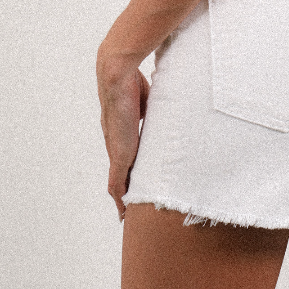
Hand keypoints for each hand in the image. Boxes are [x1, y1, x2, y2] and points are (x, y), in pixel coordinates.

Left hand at [96, 50, 149, 221]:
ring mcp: (117, 148)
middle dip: (125, 189)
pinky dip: (120, 197)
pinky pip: (117, 182)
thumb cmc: (133, 80)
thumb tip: (171, 105)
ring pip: (117, 181)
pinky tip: (122, 210)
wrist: (118, 75)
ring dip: (122, 197)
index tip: (135, 182)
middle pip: (120, 173)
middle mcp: (117, 142)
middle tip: (130, 206)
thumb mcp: (150, 100)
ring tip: (127, 213)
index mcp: (124, 131)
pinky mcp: (118, 153)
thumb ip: (156, 109)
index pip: (128, 156)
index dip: (131, 170)